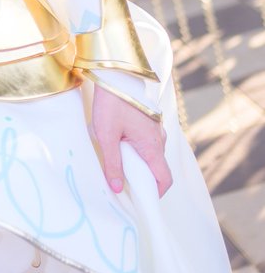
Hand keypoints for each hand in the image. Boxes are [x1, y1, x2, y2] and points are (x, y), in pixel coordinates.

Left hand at [90, 84, 172, 198]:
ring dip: (137, 162)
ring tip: (116, 162)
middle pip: (157, 168)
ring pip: (151, 154)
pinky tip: (118, 144)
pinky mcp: (148, 121)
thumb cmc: (112, 103)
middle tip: (122, 182)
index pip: (164, 179)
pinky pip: (147, 141)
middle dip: (142, 178)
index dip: (155, 193)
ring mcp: (155, 128)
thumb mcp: (106, 136)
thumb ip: (112, 164)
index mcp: (153, 146)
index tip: (140, 199)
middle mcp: (159, 138)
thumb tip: (117, 188)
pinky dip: (136, 149)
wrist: (115, 73)